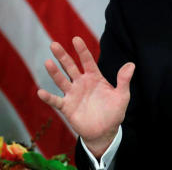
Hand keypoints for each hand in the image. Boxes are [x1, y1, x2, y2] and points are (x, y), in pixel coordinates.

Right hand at [37, 36, 134, 157]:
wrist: (105, 131)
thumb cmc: (114, 112)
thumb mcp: (122, 96)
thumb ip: (124, 80)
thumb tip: (131, 64)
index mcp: (94, 78)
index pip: (87, 61)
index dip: (82, 50)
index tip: (76, 39)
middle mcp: (81, 83)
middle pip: (70, 67)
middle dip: (63, 56)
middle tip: (54, 44)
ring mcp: (73, 94)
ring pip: (61, 81)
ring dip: (54, 72)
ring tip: (47, 62)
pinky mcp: (67, 107)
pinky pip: (56, 101)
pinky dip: (48, 97)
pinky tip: (40, 92)